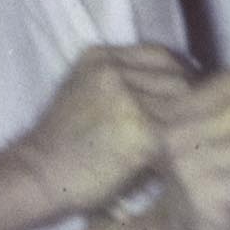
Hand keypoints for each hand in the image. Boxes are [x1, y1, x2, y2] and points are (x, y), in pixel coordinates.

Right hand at [20, 44, 191, 215]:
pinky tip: (177, 158)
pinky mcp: (144, 129)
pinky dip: (185, 144)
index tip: (186, 98)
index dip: (180, 76)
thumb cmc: (65, 144)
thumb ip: (125, 82)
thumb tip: (179, 85)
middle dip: (189, 99)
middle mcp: (113, 70)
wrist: (40, 174)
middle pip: (178, 75)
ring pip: (186, 101)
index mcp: (99, 57)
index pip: (161, 55)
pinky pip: (184, 131)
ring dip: (189, 122)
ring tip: (181, 142)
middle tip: (189, 125)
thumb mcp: (85, 92)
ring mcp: (129, 98)